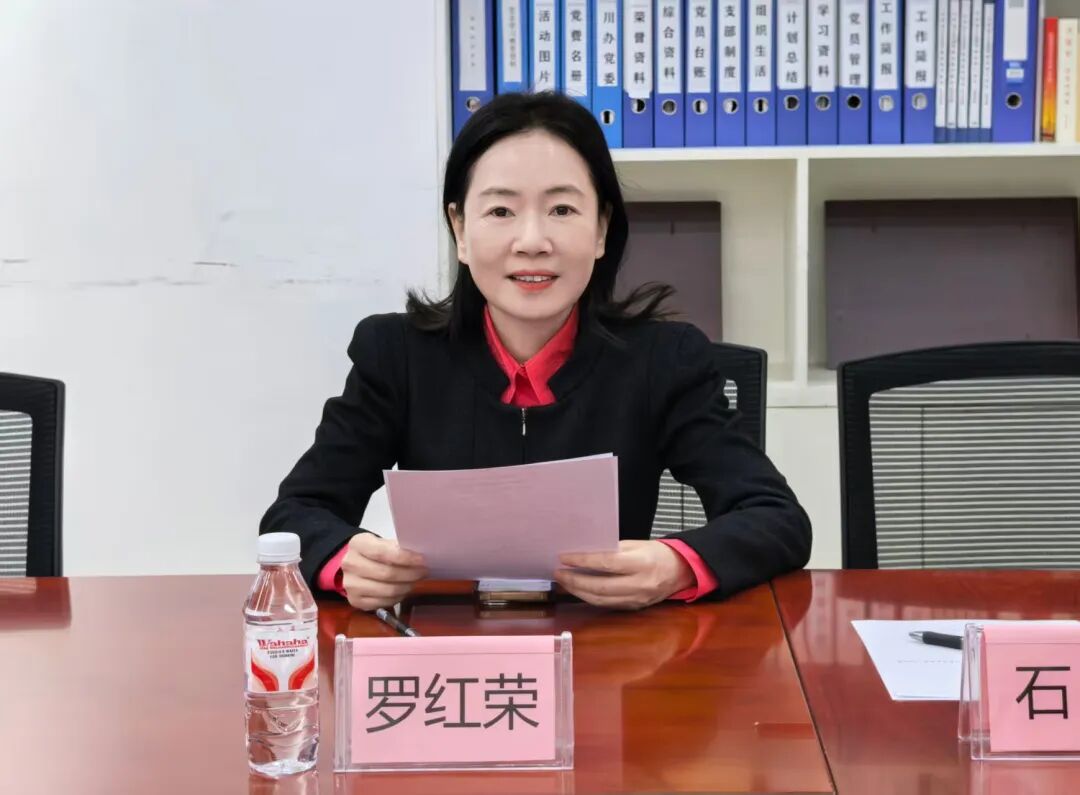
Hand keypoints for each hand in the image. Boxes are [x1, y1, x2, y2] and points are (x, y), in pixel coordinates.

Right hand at [341, 533, 427, 611]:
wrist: (354, 564)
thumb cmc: (373, 552)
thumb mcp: (382, 542)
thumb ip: (397, 548)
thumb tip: (419, 557)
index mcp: (357, 544)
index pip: (382, 552)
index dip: (405, 557)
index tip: (422, 560)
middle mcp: (350, 564)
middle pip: (387, 573)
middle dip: (410, 574)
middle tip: (424, 571)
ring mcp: (351, 585)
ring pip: (387, 590)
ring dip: (407, 586)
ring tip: (415, 580)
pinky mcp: (355, 601)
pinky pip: (384, 603)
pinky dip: (398, 597)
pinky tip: (403, 589)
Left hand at [554, 540, 695, 609]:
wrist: (681, 571)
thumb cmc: (657, 553)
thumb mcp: (637, 544)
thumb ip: (612, 550)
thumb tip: (585, 553)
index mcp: (641, 563)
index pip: (606, 563)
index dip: (583, 561)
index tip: (565, 558)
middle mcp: (640, 584)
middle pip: (601, 587)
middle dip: (575, 581)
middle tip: (559, 573)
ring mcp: (637, 599)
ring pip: (602, 600)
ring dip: (579, 592)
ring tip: (565, 582)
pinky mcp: (634, 608)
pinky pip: (608, 606)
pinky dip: (591, 599)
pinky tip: (580, 591)